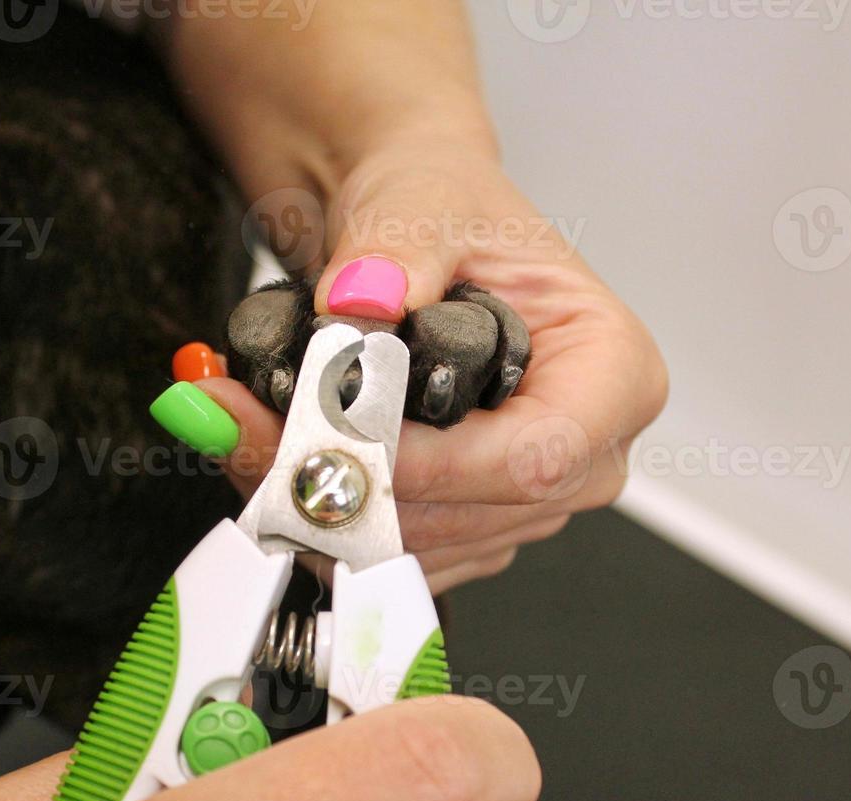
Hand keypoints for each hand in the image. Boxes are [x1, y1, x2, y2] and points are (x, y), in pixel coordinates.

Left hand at [201, 146, 667, 593]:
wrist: (411, 230)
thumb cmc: (448, 211)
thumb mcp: (426, 200)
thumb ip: (398, 248)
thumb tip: (361, 305)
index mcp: (614, 376)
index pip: (533, 459)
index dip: (429, 465)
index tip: (336, 434)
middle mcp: (584, 455)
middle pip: (464, 516)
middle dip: (343, 477)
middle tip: (240, 418)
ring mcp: (523, 503)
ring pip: (410, 546)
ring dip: (310, 496)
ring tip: (237, 421)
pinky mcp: (464, 527)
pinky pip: (384, 550)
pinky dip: (313, 509)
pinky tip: (267, 449)